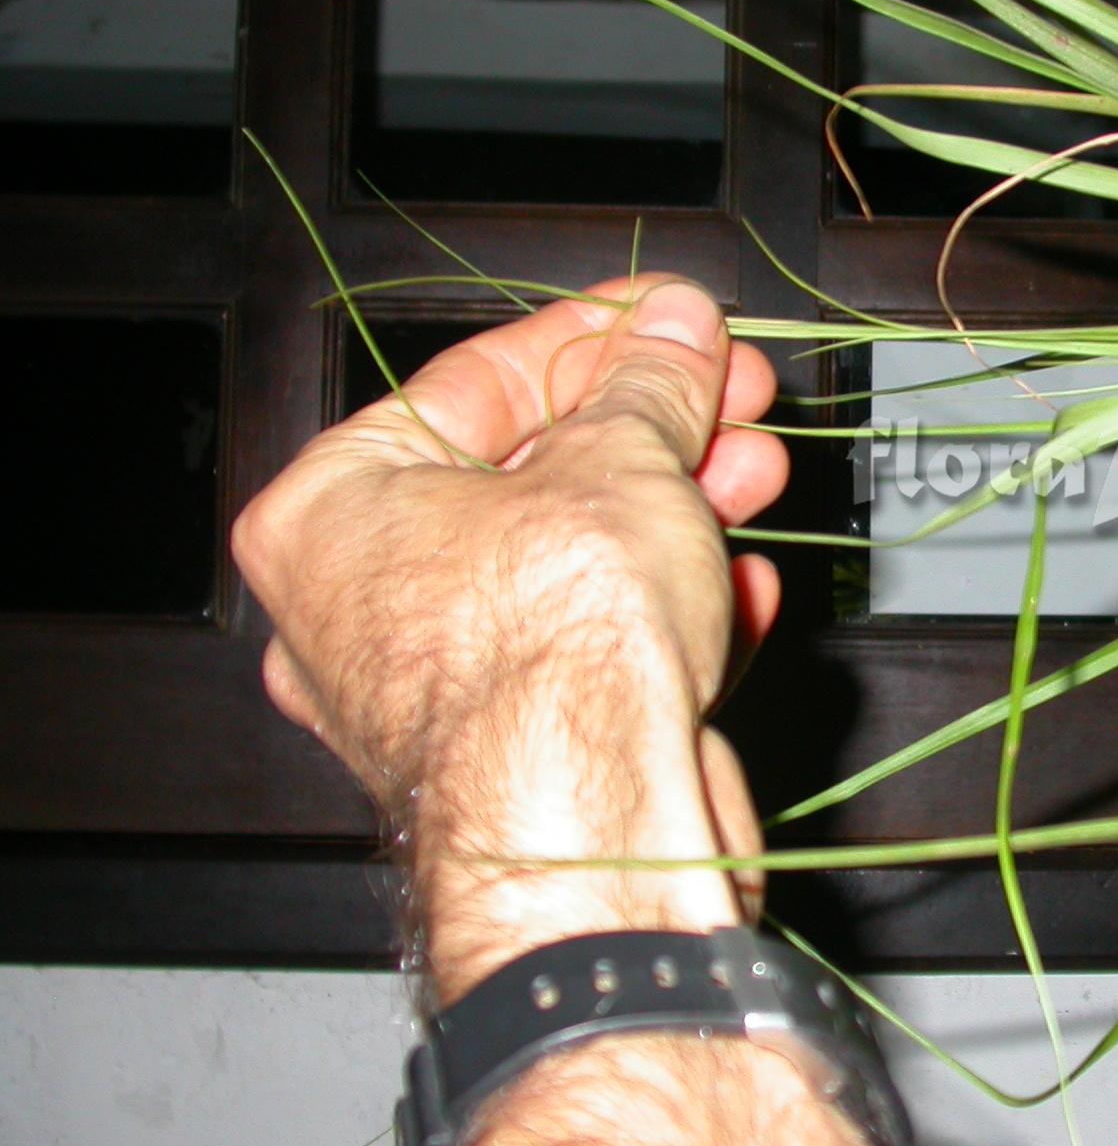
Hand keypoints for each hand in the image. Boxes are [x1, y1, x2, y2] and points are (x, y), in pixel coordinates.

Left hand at [232, 276, 787, 996]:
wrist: (591, 827)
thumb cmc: (550, 650)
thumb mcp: (620, 463)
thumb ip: (649, 386)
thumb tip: (676, 333)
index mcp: (330, 517)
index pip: (472, 385)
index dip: (593, 338)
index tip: (670, 318)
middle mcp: (361, 609)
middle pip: (531, 480)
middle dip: (653, 432)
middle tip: (732, 392)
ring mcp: (441, 693)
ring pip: (574, 570)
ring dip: (680, 513)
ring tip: (759, 473)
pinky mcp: (522, 756)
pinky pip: (597, 655)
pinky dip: (670, 613)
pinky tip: (739, 584)